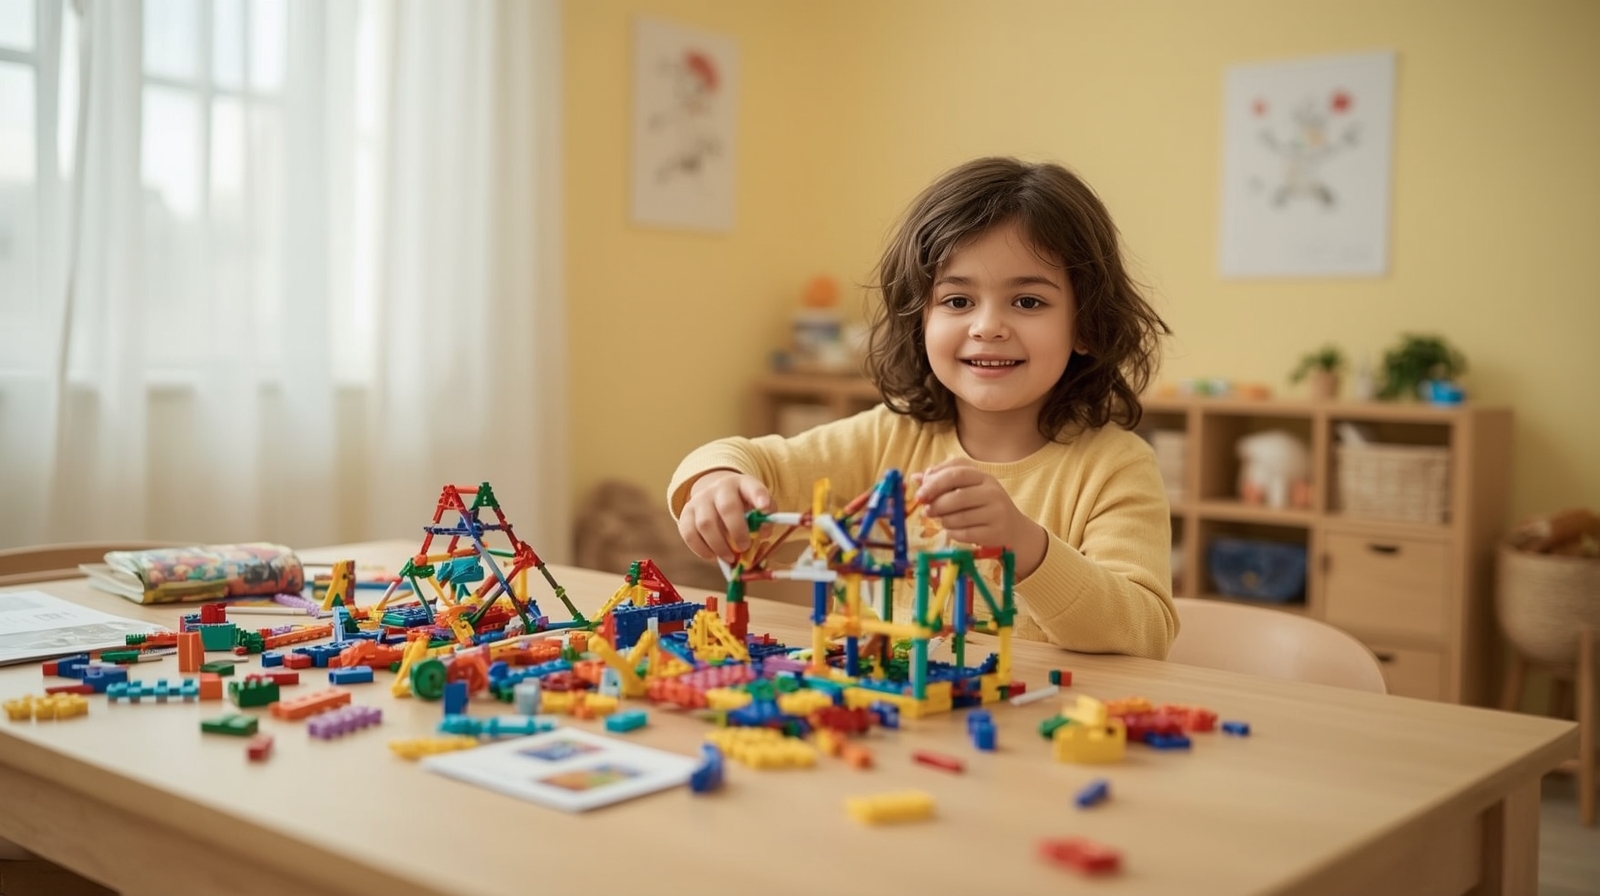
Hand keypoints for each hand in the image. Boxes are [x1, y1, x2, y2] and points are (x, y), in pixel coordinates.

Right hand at [678, 470, 773, 563]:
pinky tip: (712, 555)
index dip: (759, 496)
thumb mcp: (757, 511)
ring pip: (705, 523)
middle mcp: (720, 488)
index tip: (764, 507)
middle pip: (727, 507)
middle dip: (737, 531)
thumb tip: (760, 538)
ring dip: (719, 546)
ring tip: (730, 557)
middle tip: (744, 547)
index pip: (752, 486)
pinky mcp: (686, 513)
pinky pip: (689, 534)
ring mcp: (700, 499)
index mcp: (743, 484)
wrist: (716, 498)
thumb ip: (763, 524)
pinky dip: (701, 549)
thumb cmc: (743, 509)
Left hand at [913, 459, 1047, 576]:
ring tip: (942, 520)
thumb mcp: (969, 489)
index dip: (934, 482)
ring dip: (943, 520)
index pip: (956, 472)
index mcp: (984, 477)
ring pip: (958, 517)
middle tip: (926, 511)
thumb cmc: (985, 507)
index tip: (919, 494)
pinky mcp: (995, 533)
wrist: (1015, 531)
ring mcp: (996, 513)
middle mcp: (992, 492)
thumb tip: (916, 477)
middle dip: (936, 504)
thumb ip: (944, 481)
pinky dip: (953, 533)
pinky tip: (954, 531)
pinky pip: (964, 534)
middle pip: (957, 496)